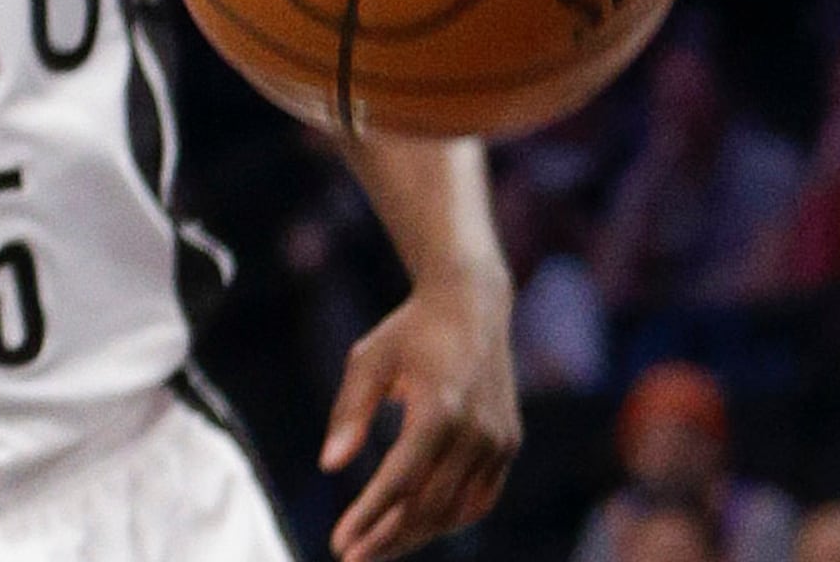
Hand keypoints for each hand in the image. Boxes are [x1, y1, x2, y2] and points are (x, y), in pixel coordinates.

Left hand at [322, 276, 521, 561]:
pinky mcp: (508, 442)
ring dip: (416, 534)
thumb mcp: (368, 361)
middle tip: (351, 554)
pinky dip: (448, 518)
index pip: (402, 480)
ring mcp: (499, 438)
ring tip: (378, 546)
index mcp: (442, 406)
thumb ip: (349, 413)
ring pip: (456, 509)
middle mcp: (478, 428)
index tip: (339, 543)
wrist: (474, 303)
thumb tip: (330, 466)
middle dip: (387, 537)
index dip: (369, 516)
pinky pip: (480, 498)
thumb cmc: (411, 331)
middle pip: (429, 504)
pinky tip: (415, 525)